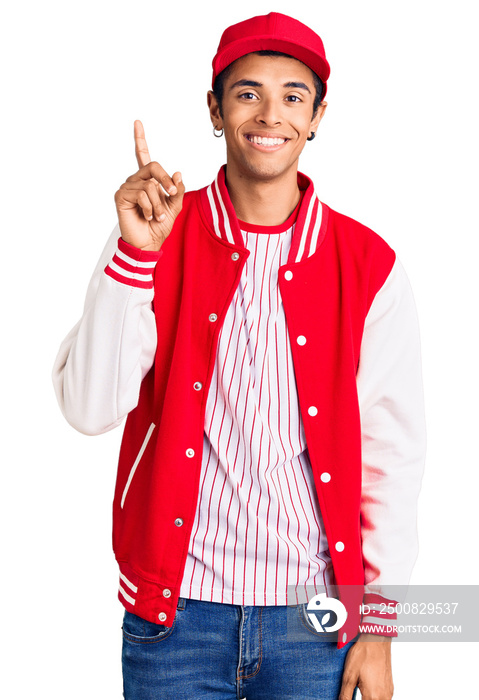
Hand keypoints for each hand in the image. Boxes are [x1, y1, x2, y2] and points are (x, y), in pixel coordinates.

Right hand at [114, 120, 184, 250]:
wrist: (149, 243)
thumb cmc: (159, 225)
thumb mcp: (175, 207)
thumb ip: (177, 190)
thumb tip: (177, 173)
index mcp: (148, 180)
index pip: (142, 155)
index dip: (140, 139)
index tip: (137, 122)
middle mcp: (135, 180)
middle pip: (153, 166)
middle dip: (167, 181)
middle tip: (173, 195)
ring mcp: (127, 187)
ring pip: (150, 185)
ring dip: (158, 203)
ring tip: (157, 216)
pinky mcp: (121, 196)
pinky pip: (141, 194)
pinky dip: (149, 207)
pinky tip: (146, 216)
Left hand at [338, 635, 393, 699]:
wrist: (377, 640)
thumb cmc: (363, 654)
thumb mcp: (349, 675)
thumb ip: (345, 695)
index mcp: (372, 696)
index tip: (349, 698)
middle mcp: (383, 697)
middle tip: (354, 693)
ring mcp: (388, 693)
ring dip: (368, 699)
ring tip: (360, 691)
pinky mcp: (390, 688)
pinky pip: (383, 699)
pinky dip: (375, 697)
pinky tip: (367, 689)